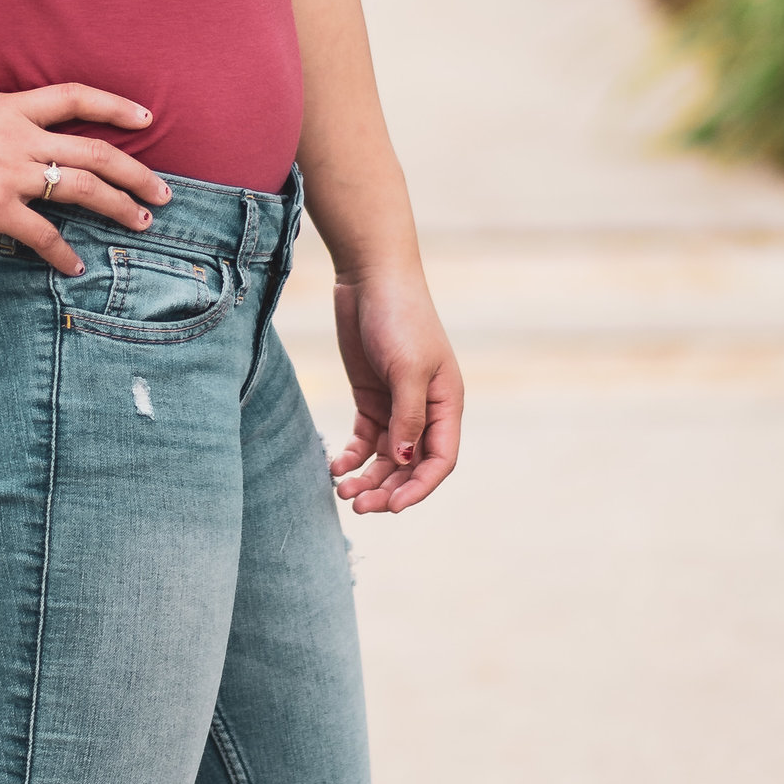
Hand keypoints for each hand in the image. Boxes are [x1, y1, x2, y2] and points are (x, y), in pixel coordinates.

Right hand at [0, 82, 169, 274]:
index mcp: (11, 108)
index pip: (75, 97)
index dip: (115, 105)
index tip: (145, 118)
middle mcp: (20, 137)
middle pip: (94, 150)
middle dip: (136, 172)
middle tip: (164, 193)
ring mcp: (11, 172)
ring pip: (82, 187)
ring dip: (118, 206)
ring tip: (141, 223)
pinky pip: (42, 232)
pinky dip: (64, 252)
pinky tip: (77, 266)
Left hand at [329, 270, 462, 513]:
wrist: (370, 276)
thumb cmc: (400, 317)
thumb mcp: (407, 368)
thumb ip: (408, 417)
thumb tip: (406, 460)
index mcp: (447, 404)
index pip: (440, 460)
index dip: (419, 487)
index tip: (392, 506)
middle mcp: (425, 410)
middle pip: (411, 465)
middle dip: (387, 488)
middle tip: (358, 505)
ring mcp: (397, 404)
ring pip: (386, 457)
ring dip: (368, 477)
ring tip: (342, 491)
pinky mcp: (371, 396)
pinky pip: (365, 439)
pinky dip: (353, 456)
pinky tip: (336, 466)